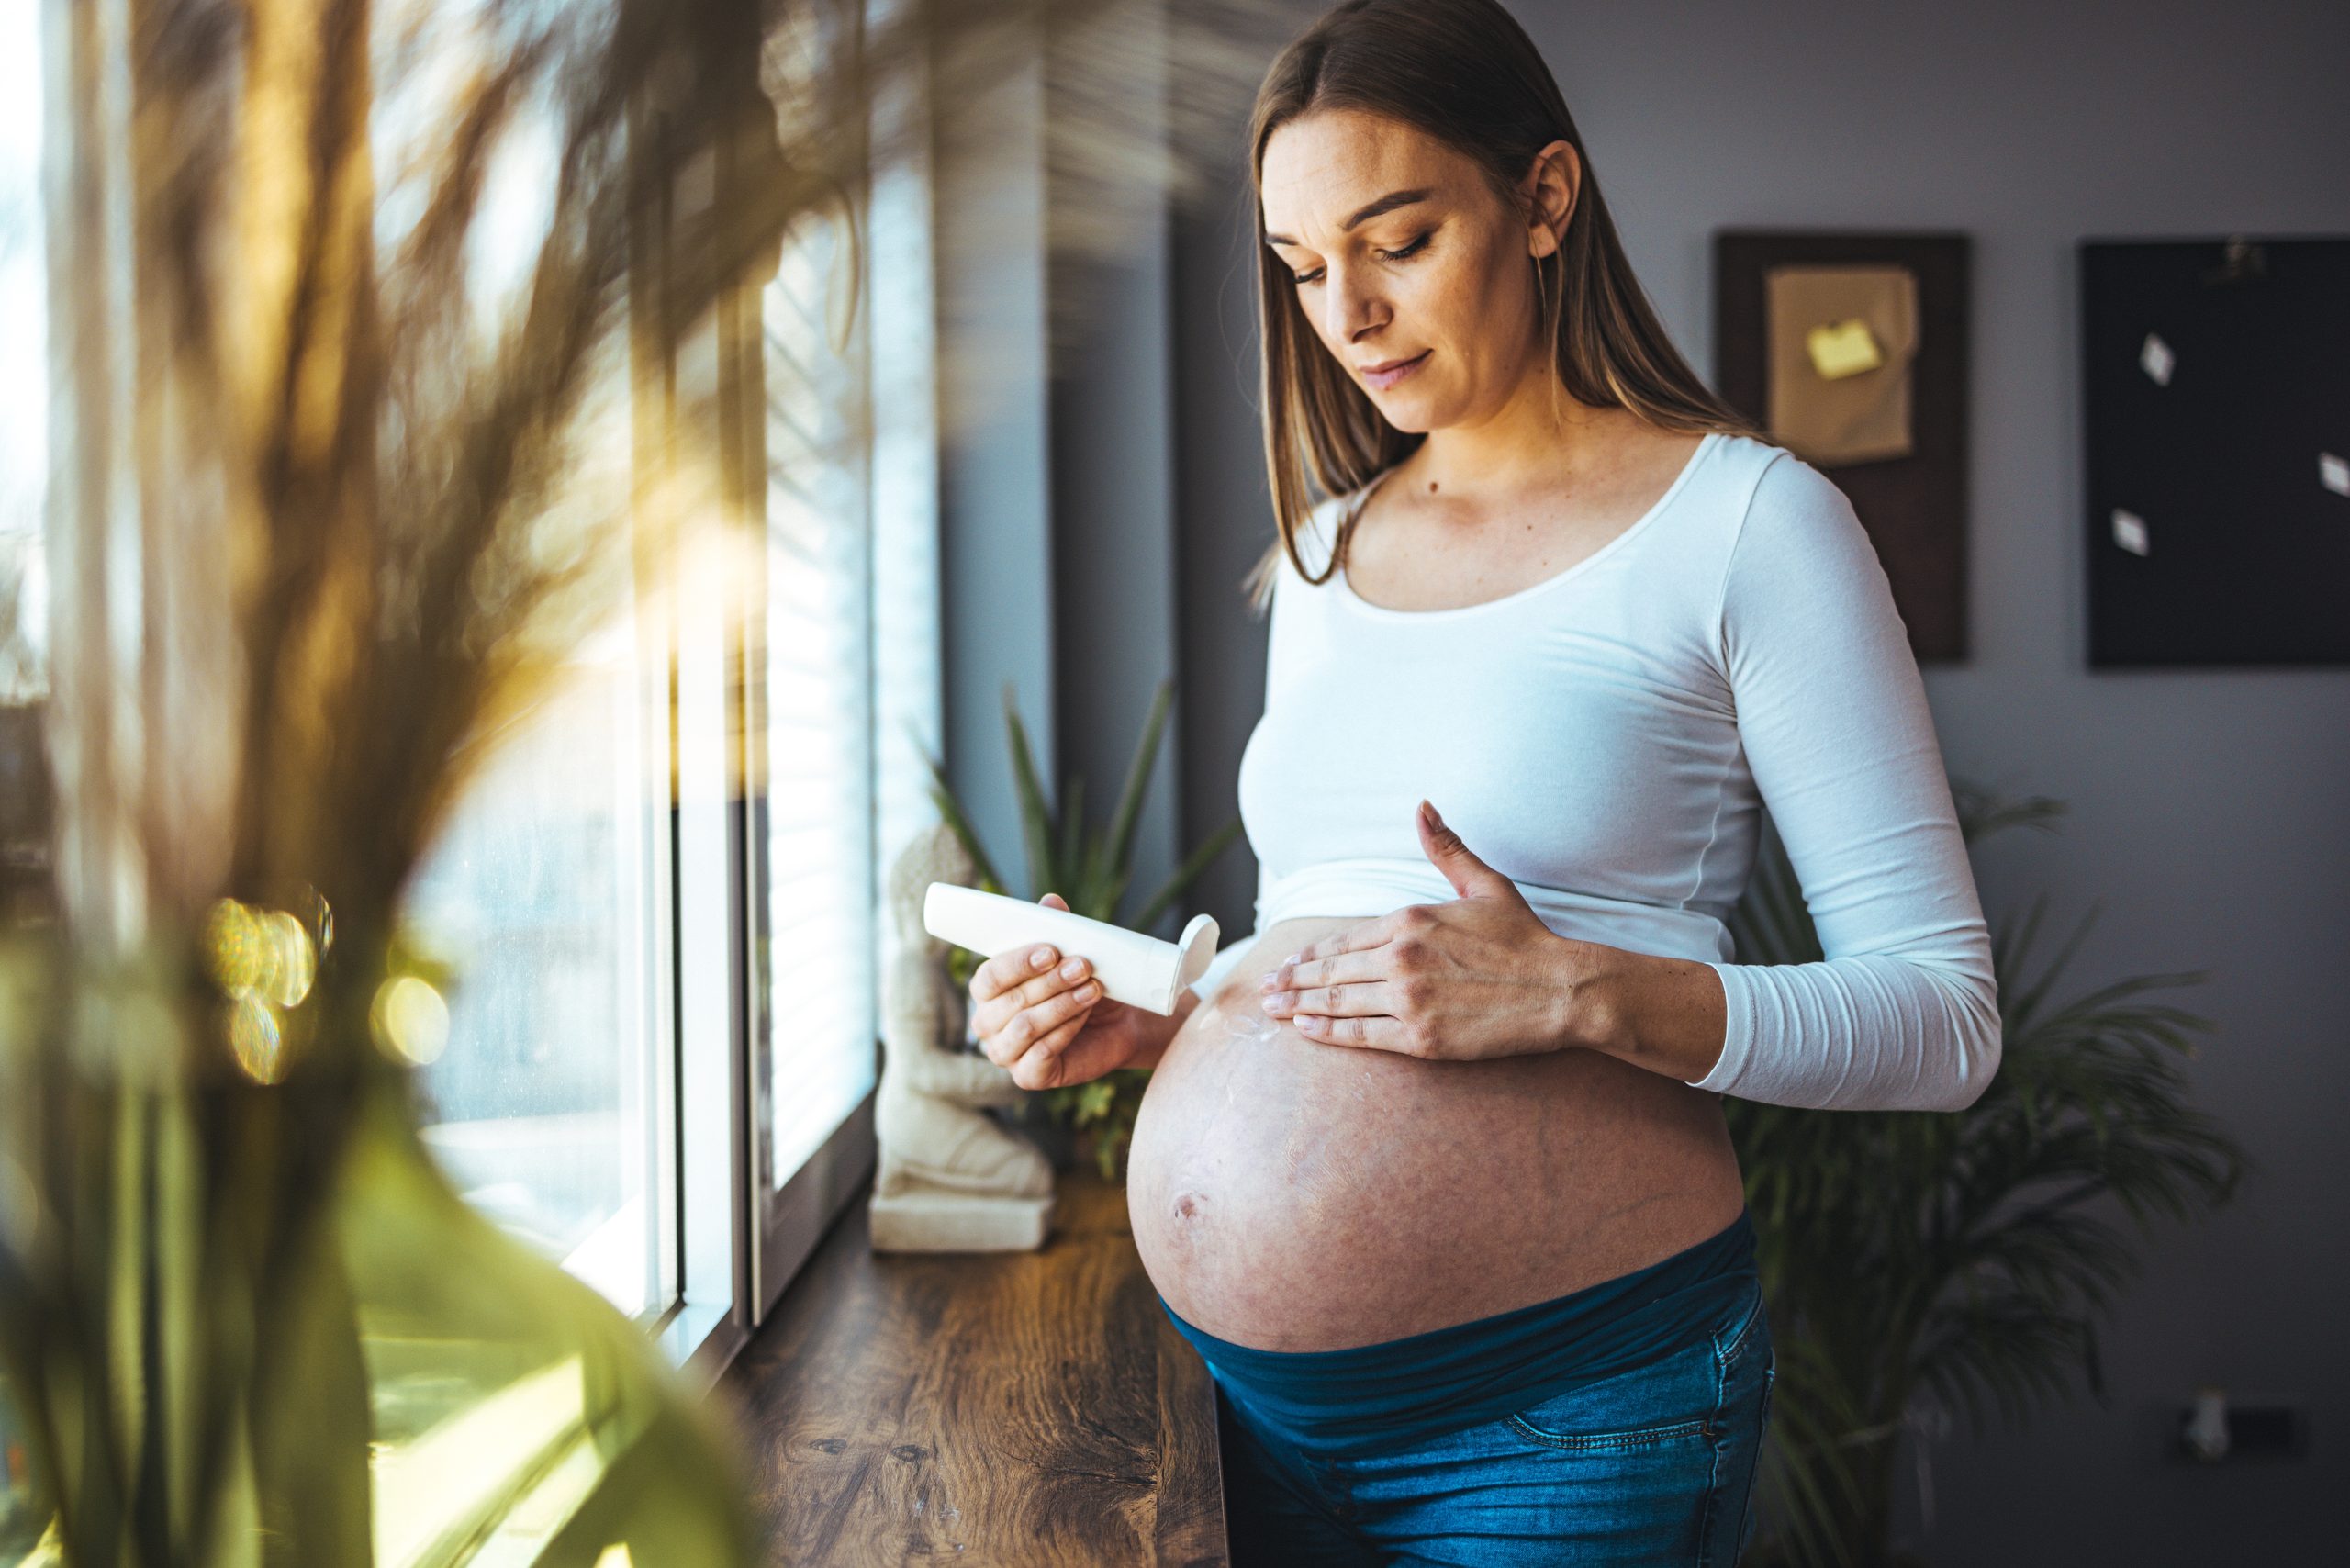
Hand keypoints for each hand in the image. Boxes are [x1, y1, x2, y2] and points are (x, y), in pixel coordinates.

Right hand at [967, 893, 1161, 1089]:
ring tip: (1092, 989)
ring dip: (1061, 1005)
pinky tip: (1085, 1014)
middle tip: (1083, 966)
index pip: (989, 977)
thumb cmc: (1084, 982)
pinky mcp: (1028, 1076)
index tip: (1051, 951)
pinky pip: (1040, 1054)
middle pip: (1009, 1001)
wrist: (1120, 1020)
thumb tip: (1050, 902)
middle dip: (1049, 982)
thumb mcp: (1072, 952)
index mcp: (988, 990)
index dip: (1018, 963)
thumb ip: (1057, 928)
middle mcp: (987, 1023)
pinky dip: (1065, 1031)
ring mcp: (1005, 1052)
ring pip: (1024, 1027)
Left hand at [1257, 801, 1595, 1061]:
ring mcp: (1409, 1000)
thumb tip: (1422, 806)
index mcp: (1410, 920)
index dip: (1310, 954)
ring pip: (1339, 1003)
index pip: (1343, 939)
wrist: (1561, 990)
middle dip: (1292, 981)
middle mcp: (1401, 958)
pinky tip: (1307, 1030)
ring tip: (1274, 1011)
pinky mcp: (1421, 1038)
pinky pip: (1361, 1035)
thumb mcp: (1484, 884)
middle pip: (1331, 972)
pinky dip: (1329, 1033)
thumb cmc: (1524, 938)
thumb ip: (1446, 848)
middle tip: (1264, 990)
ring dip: (1299, 1007)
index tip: (1287, 962)